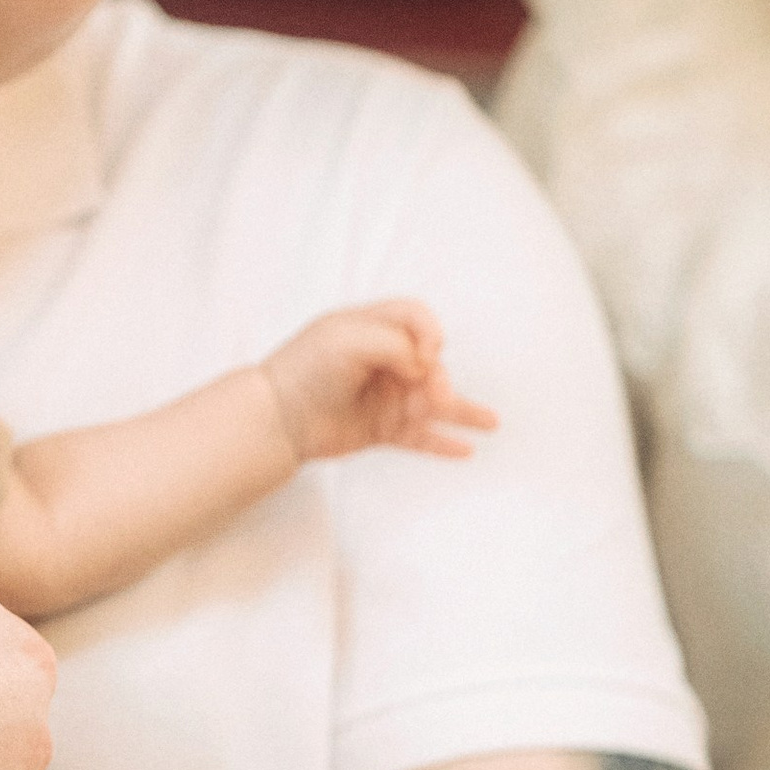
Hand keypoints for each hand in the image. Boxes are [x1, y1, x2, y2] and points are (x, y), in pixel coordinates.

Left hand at [263, 301, 495, 467]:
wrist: (277, 416)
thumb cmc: (305, 368)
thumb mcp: (348, 340)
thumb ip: (395, 343)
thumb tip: (425, 363)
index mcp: (373, 328)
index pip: (417, 319)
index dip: (431, 334)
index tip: (429, 354)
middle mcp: (384, 360)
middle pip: (430, 364)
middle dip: (440, 381)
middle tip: (437, 399)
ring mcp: (384, 396)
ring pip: (433, 402)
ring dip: (461, 410)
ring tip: (491, 422)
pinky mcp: (381, 428)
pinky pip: (420, 436)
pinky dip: (443, 442)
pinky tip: (466, 449)